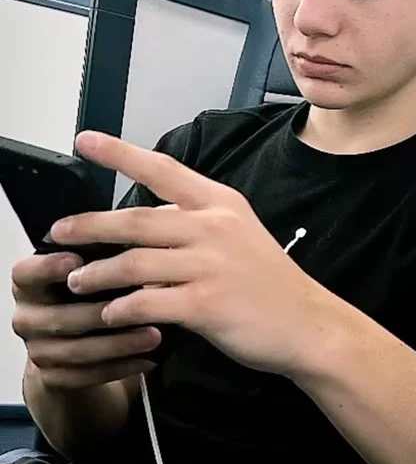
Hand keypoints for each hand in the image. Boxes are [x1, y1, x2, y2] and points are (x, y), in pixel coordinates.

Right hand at [11, 251, 160, 389]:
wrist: (77, 342)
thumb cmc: (88, 297)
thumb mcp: (90, 272)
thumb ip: (101, 259)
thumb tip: (135, 246)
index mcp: (29, 285)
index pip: (27, 273)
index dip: (48, 267)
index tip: (76, 260)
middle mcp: (27, 317)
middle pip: (61, 317)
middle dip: (104, 313)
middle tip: (142, 306)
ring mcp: (38, 350)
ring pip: (78, 350)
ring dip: (120, 344)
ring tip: (154, 336)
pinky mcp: (54, 377)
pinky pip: (88, 375)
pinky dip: (121, 367)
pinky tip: (147, 359)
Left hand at [47, 131, 337, 375]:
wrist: (308, 324)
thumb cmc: (270, 283)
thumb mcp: (240, 235)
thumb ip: (194, 225)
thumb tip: (145, 229)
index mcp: (221, 205)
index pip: (163, 169)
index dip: (120, 153)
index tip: (86, 139)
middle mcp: (214, 228)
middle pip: (136, 219)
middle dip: (89, 226)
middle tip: (59, 232)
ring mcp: (210, 266)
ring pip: (133, 263)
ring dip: (96, 274)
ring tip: (77, 282)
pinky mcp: (205, 304)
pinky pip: (146, 303)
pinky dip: (121, 310)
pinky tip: (110, 315)